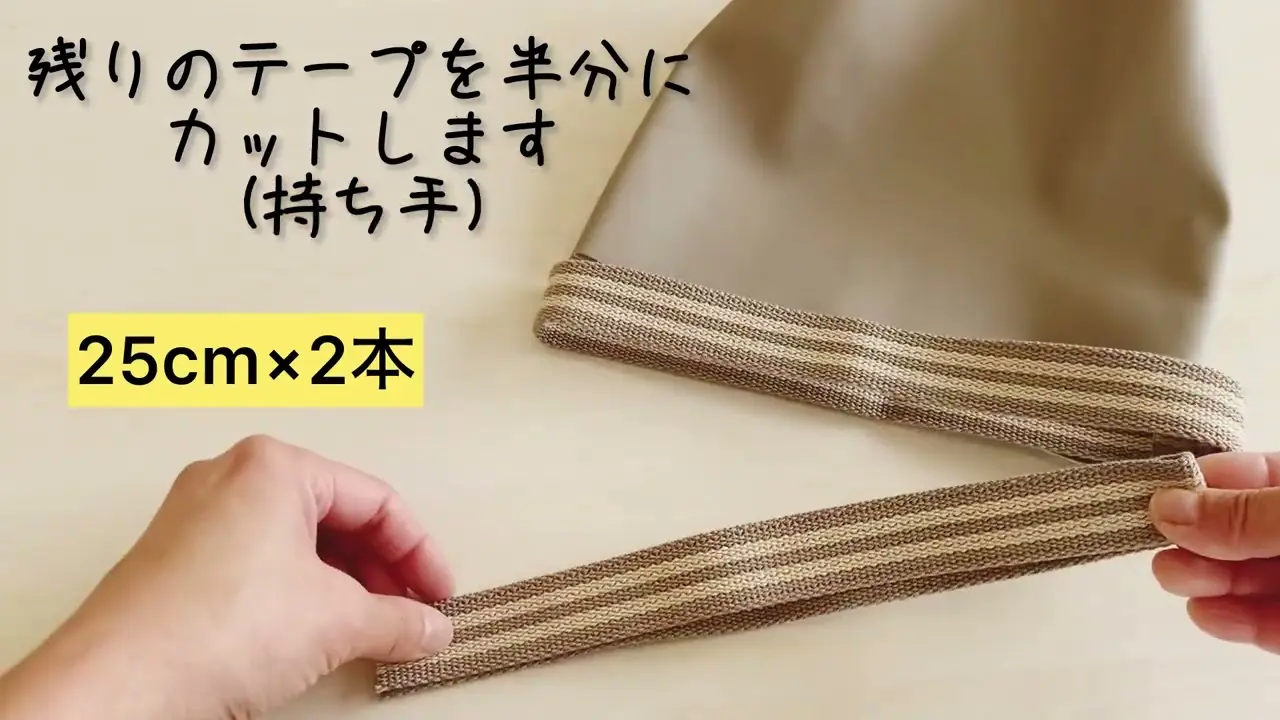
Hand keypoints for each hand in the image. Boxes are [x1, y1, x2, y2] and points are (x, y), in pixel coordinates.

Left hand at [0, 434, 453, 719]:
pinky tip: (317, 633)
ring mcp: (198, 520)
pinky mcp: (178, 563)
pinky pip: (261, 566)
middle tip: (411, 611)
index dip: (420, 551)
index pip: (375, 500)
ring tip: (370, 629)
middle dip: (382, 571)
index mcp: (274, 465)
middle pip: (336, 518)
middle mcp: (230, 479)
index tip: (438, 591)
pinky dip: (301, 595)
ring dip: (344, 586)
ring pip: (298, 543)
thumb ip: (398, 619)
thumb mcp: (337, 621)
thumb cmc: (206, 628)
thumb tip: (425, 627)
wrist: (120, 686)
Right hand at [1149, 451, 1279, 653]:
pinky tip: (1206, 615)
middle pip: (1242, 529)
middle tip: (1157, 544)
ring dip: (1207, 579)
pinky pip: (1271, 624)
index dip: (1201, 482)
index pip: (1251, 475)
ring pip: (1250, 577)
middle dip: (1196, 538)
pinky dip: (1236, 621)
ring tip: (1175, 579)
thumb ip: (1246, 514)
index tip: (1151, 494)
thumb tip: (1169, 507)